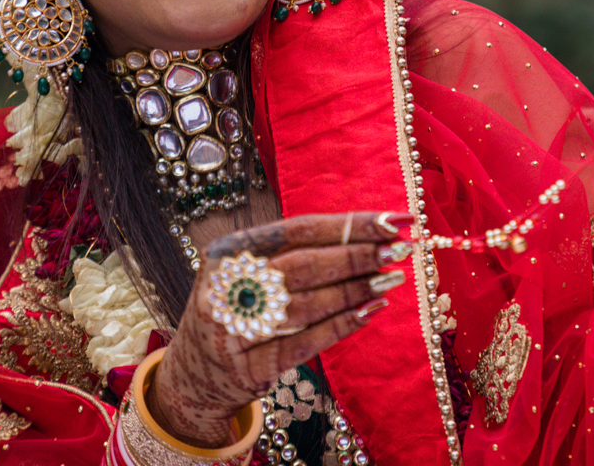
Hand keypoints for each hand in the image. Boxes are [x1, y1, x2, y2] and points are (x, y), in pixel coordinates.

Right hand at [147, 211, 411, 447]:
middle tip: (399, 249)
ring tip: (390, 279)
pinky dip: (341, 326)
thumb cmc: (235, 310)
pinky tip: (371, 311)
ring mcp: (233, 329)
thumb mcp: (247, 272)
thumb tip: (367, 235)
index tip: (393, 219)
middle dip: (357, 255)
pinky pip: (304, 344)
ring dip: (354, 290)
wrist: (194, 374)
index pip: (298, 230)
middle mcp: (226, 286)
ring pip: (306, 304)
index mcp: (228, 251)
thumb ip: (293, 252)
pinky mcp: (248, 367)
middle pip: (304, 265)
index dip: (349, 224)